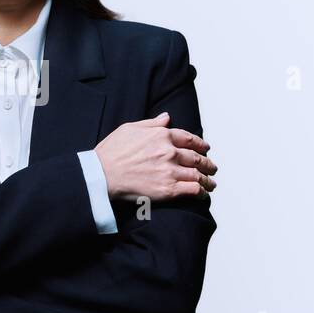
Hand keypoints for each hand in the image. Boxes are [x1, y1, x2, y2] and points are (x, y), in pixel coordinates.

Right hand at [94, 112, 216, 201]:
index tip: (205, 148)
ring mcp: (170, 171)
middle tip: (212, 168)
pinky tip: (203, 194)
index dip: (200, 144)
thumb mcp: (129, 129)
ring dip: (207, 180)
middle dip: (207, 163)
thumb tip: (167, 118)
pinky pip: (192, 190)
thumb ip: (152, 124)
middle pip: (196, 157)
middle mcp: (169, 152)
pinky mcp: (168, 189)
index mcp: (161, 135)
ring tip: (211, 183)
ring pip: (197, 175)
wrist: (101, 175)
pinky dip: (201, 192)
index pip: (189, 139)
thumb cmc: (110, 152)